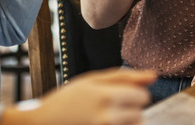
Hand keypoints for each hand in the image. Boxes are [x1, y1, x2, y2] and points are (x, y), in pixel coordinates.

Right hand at [0, 68, 156, 124]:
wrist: (40, 124)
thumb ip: (125, 76)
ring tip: (104, 119)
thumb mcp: (91, 80)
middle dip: (129, 111)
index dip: (132, 94)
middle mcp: (108, 117)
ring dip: (124, 123)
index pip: (143, 97)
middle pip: (139, 115)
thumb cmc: (66, 101)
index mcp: (107, 96)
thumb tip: (154, 76)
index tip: (118, 96)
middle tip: (108, 109)